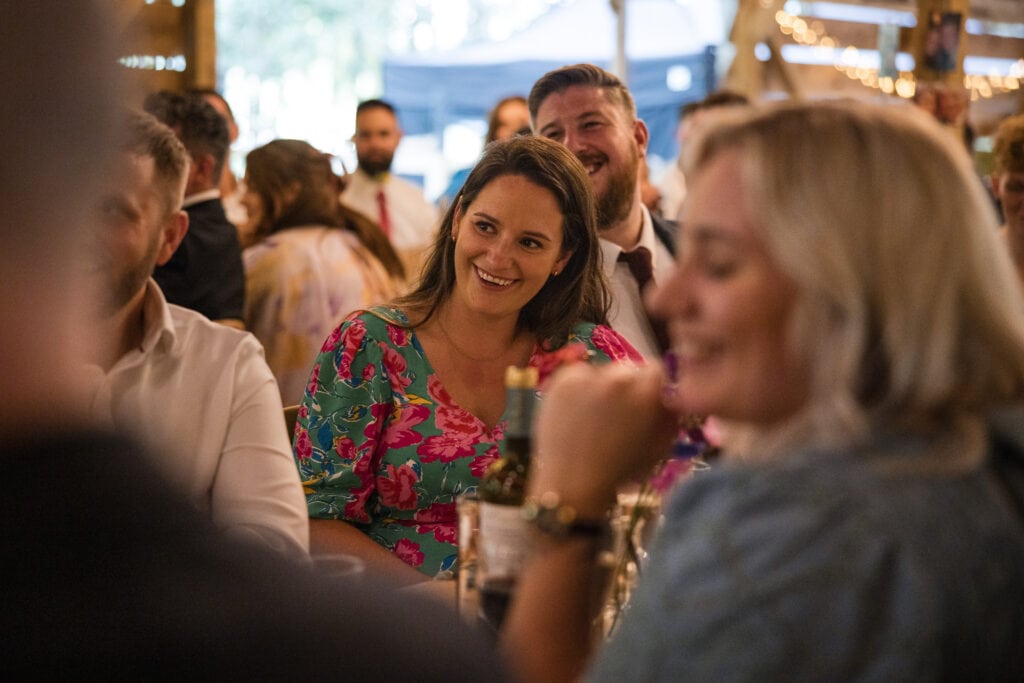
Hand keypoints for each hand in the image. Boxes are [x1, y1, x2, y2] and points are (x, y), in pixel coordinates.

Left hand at [529, 362, 676, 516]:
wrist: (573, 483)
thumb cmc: (622, 470)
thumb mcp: (660, 445)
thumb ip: (670, 414)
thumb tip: (672, 394)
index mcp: (647, 392)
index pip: (659, 370)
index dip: (655, 386)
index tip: (648, 400)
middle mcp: (619, 376)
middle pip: (630, 370)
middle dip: (630, 387)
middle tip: (621, 411)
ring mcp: (588, 375)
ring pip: (603, 372)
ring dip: (603, 387)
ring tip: (595, 415)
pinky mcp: (562, 379)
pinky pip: (578, 375)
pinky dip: (580, 388)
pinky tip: (577, 412)